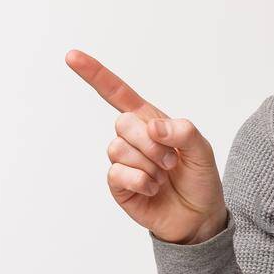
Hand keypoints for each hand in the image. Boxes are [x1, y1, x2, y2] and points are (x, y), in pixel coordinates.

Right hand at [66, 49, 227, 243]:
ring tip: (164, 176)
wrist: (199, 217)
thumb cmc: (199, 179)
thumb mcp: (202, 151)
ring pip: (117, 148)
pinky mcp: (119, 185)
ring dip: (148, 164)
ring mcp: (124, 161)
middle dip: (150, 142)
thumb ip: (183, 131)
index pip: (118, 93)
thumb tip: (151, 127)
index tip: (72, 56)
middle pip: (122, 123)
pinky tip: (153, 188)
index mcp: (151, 121)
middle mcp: (133, 138)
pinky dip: (140, 180)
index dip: (95, 74)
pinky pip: (117, 173)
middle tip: (172, 161)